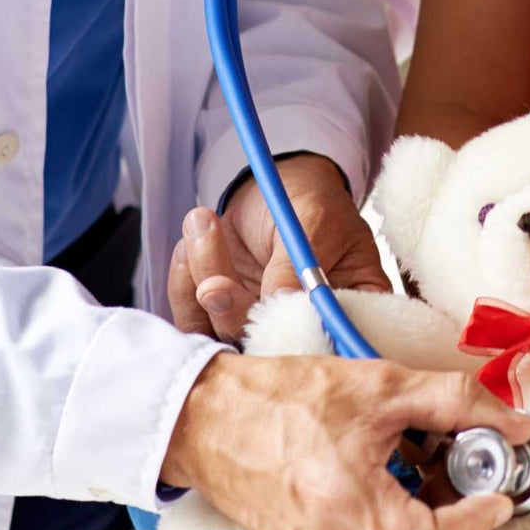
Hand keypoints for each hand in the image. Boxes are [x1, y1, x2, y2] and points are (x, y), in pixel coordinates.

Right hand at [162, 351, 529, 529]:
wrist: (209, 421)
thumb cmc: (283, 398)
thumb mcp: (379, 384)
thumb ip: (455, 401)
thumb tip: (514, 425)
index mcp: (352, 512)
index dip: (482, 521)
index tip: (496, 487)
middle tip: (465, 485)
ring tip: (430, 490)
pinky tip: (399, 500)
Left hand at [168, 154, 389, 341]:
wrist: (277, 182)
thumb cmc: (310, 199)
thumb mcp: (313, 220)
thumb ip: (295, 264)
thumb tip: (279, 305)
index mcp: (347, 310)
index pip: (326, 343)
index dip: (294, 338)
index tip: (266, 305)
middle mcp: (302, 327)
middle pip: (264, 348)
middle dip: (233, 311)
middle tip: (214, 281)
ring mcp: (258, 325)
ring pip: (219, 334)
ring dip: (201, 284)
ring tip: (203, 226)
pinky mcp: (221, 314)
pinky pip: (191, 315)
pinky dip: (182, 281)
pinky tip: (191, 242)